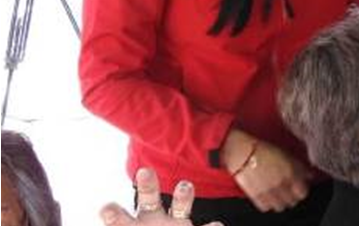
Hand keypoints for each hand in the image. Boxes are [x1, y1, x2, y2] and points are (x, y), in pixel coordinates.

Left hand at [99, 168, 221, 225]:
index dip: (113, 214)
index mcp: (133, 226)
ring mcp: (176, 224)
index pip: (118, 218)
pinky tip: (216, 225)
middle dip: (147, 185)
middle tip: (144, 171)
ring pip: (180, 205)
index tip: (107, 208)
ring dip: (183, 194)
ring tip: (185, 186)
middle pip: (149, 199)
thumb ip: (121, 224)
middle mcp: (154, 221)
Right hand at [221, 130, 309, 212]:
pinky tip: (267, 196)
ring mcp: (268, 192)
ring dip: (280, 202)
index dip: (302, 191)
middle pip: (292, 202)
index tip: (299, 188)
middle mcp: (281, 185)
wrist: (242, 152)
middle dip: (292, 197)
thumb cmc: (263, 150)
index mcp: (291, 173)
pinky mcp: (255, 197)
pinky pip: (266, 208)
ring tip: (278, 195)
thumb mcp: (287, 155)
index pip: (303, 193)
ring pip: (280, 207)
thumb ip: (300, 167)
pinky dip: (267, 204)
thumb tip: (310, 176)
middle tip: (289, 191)